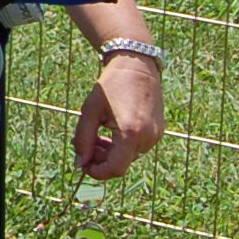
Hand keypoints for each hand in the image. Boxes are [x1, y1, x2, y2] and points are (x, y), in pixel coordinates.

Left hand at [74, 54, 164, 178]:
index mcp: (130, 133)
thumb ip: (83, 139)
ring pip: (128, 156)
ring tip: (97, 134)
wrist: (136, 66)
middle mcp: (147, 138)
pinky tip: (111, 129)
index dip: (97, 172)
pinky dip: (122, 144)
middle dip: (100, 159)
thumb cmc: (111, 86)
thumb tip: (79, 163)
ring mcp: (156, 135)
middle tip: (85, 145)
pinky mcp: (158, 131)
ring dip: (110, 151)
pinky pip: (137, 146)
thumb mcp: (90, 112)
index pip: (115, 169)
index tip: (83, 166)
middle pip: (121, 163)